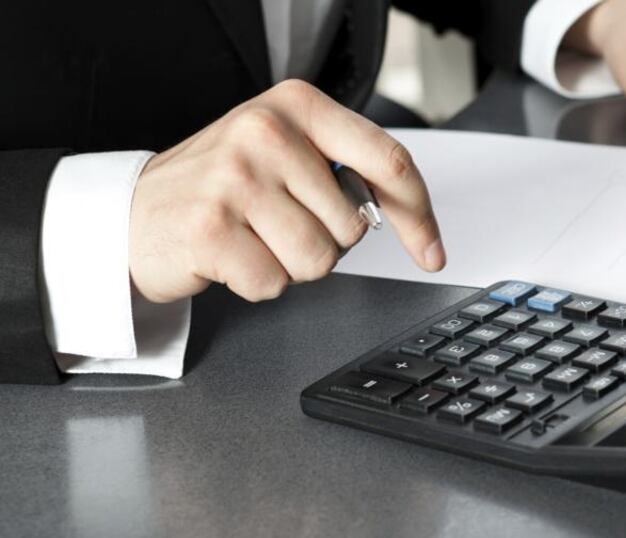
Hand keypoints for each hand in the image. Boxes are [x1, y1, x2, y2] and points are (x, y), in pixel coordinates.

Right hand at [130, 79, 444, 303]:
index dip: (419, 215)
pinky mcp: (211, 228)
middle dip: (325, 242)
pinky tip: (230, 256)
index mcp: (297, 106)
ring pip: (319, 261)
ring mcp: (236, 178)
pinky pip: (274, 283)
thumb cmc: (219, 187)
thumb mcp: (284, 153)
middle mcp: (267, 132)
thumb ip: (343, 171)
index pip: (388, 161)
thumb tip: (406, 215)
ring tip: (254, 238)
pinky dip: (257, 283)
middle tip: (277, 224)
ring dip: (291, 265)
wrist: (133, 213)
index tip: (432, 250)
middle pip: (353, 227)